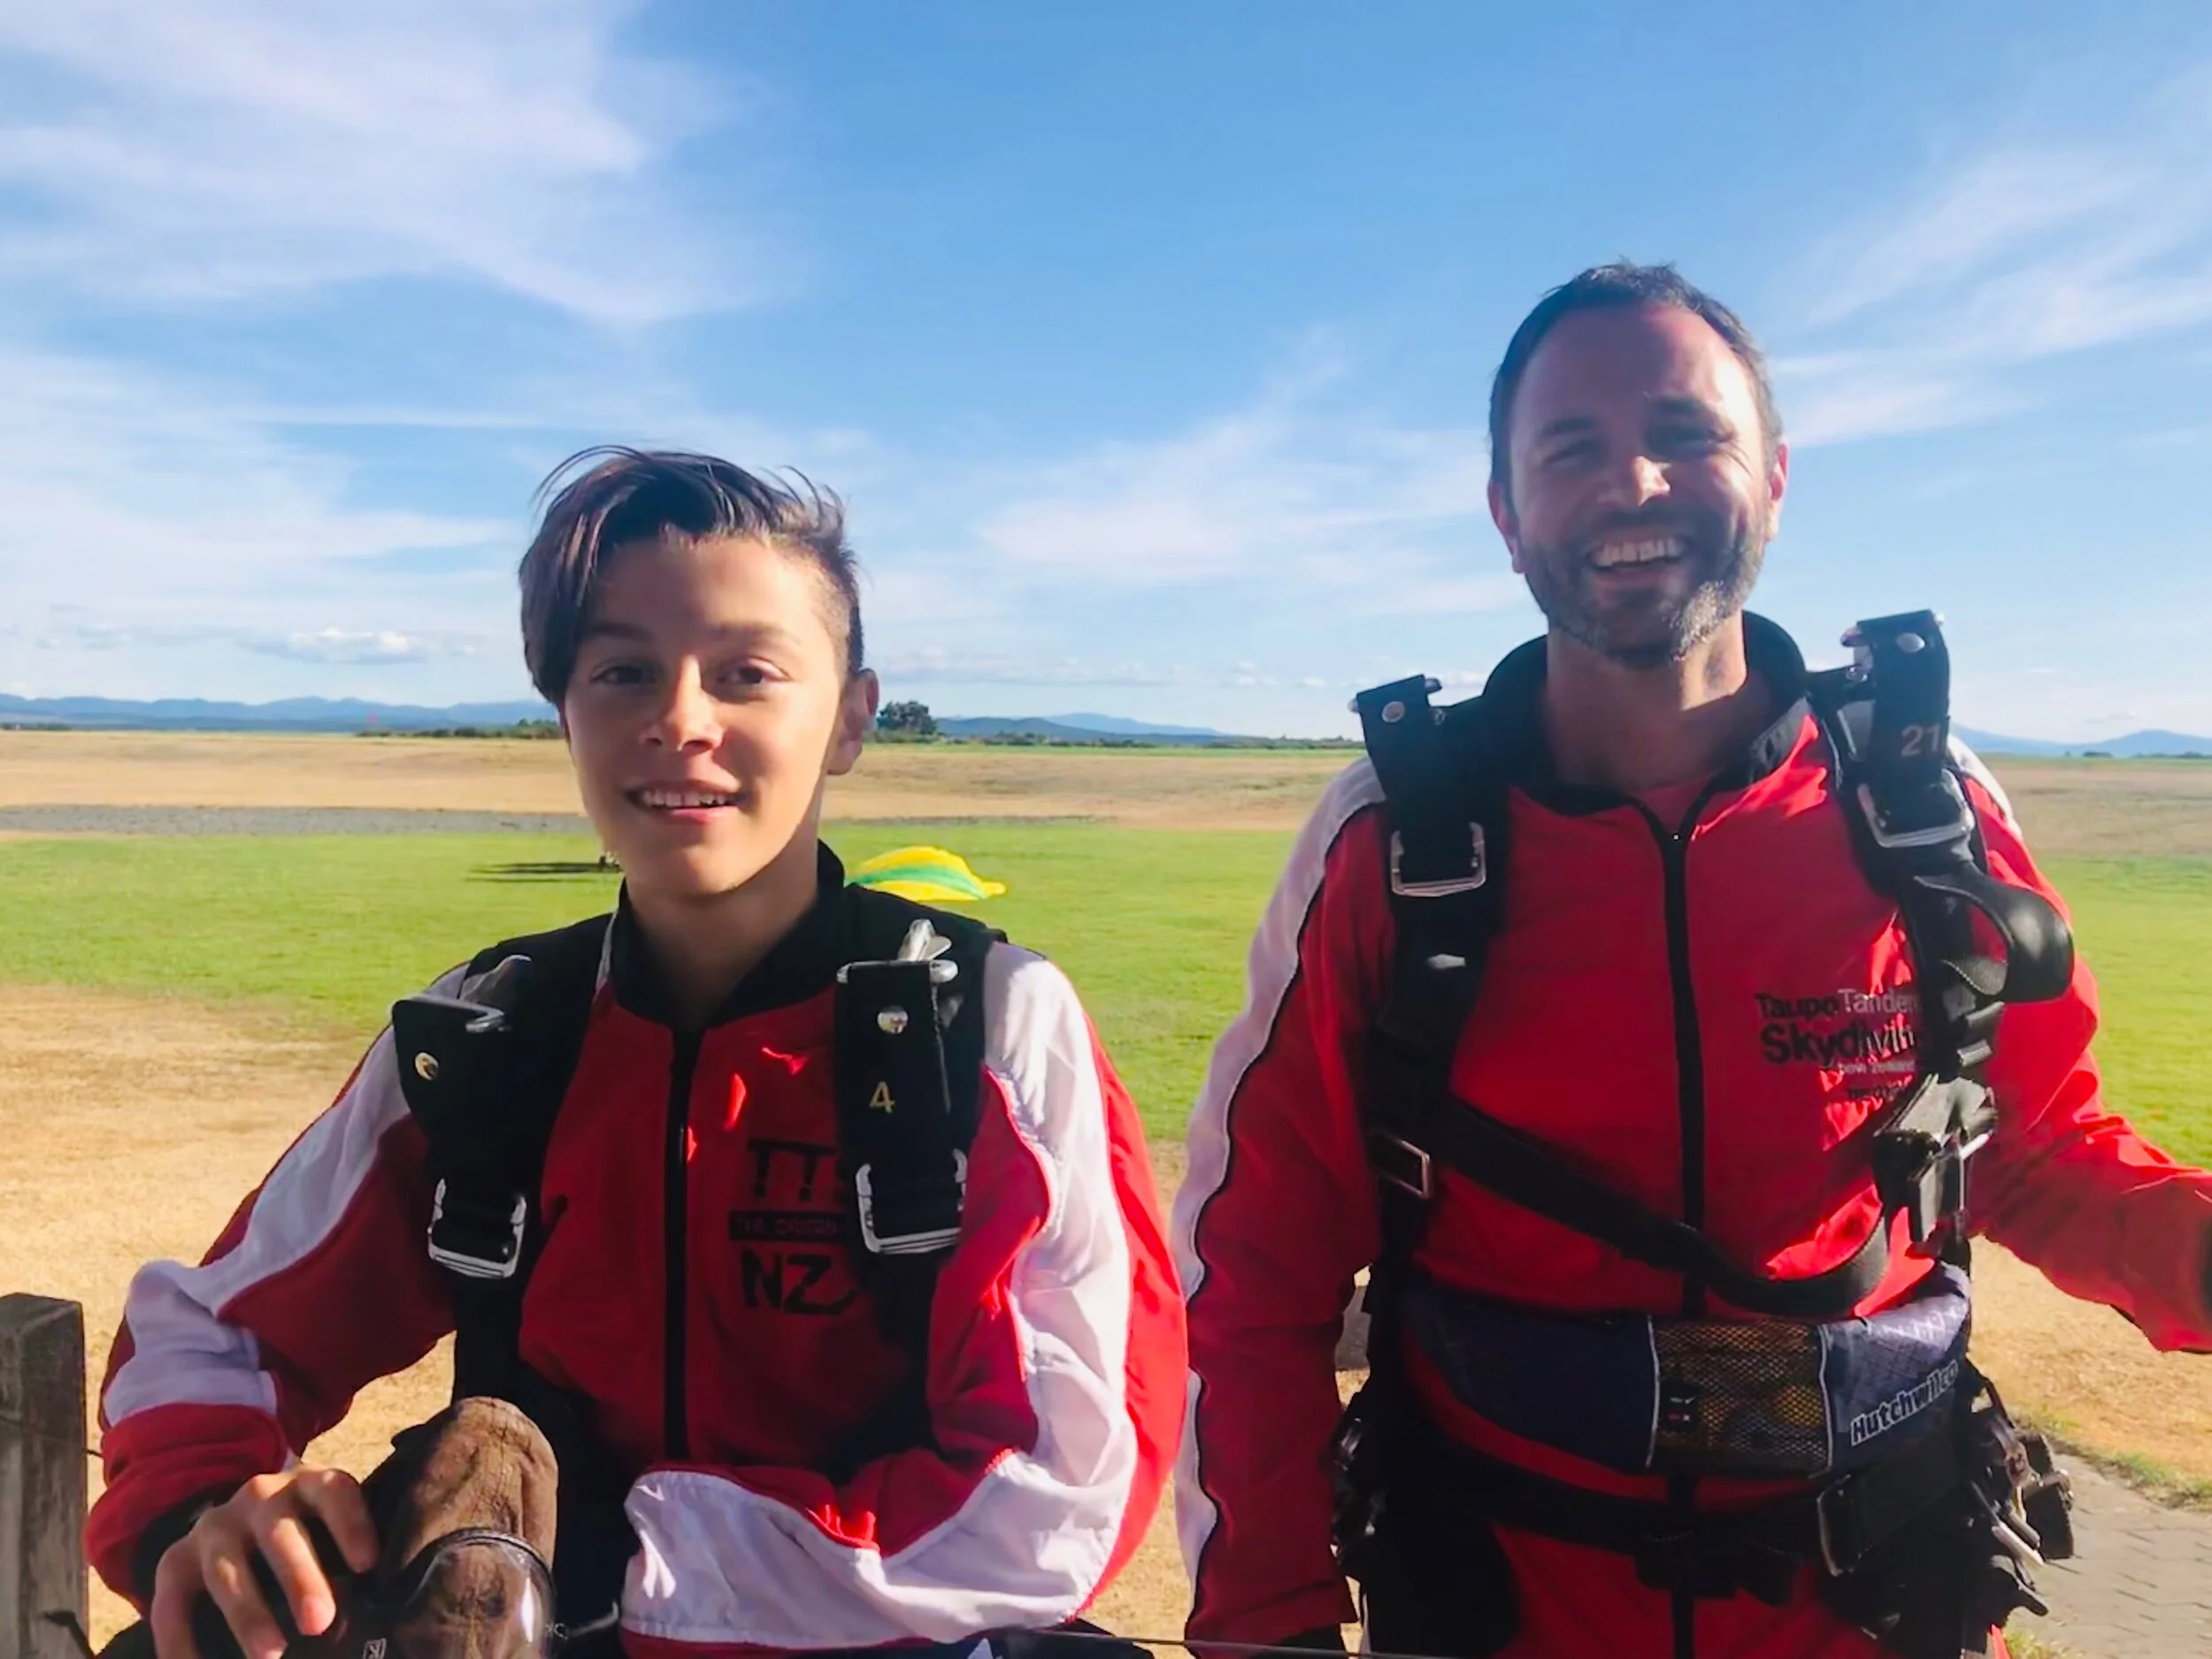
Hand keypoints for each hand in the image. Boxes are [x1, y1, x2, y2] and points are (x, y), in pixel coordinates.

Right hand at [149, 1468, 378, 1658]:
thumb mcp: (330, 1531)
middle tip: (320, 1622)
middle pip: (280, 1535)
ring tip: (269, 1656)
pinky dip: (179, 1640)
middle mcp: (259, 1498)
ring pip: (227, 1569)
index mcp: (308, 1485)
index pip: (333, 1491)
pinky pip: (171, 1602)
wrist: (236, 1524)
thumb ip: (351, 1561)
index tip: (369, 1563)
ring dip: (247, 1614)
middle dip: (300, 1578)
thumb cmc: (308, 1537)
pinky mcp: (174, 1561)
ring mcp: (213, 1528)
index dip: (350, 1524)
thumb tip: (383, 1611)